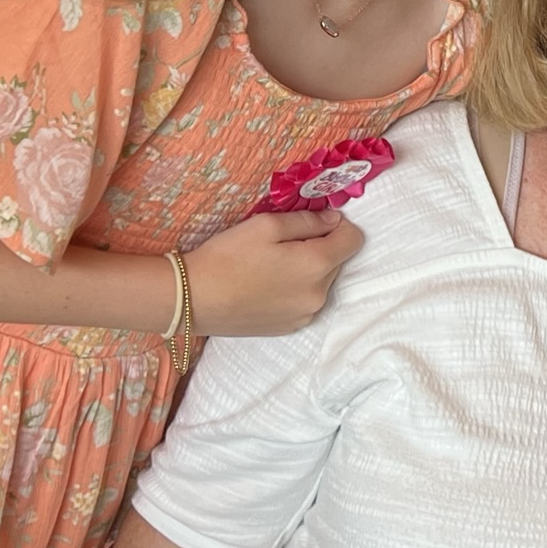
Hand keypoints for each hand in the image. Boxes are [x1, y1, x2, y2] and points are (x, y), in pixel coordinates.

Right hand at [182, 210, 364, 336]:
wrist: (192, 299)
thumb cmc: (227, 257)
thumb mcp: (266, 225)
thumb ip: (307, 221)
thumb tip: (334, 219)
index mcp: (317, 265)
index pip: (354, 239)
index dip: (339, 225)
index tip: (314, 223)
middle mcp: (319, 294)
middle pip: (338, 261)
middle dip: (320, 248)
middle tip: (283, 244)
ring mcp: (306, 315)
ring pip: (322, 282)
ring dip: (308, 270)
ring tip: (271, 266)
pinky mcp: (290, 328)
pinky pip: (306, 301)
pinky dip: (296, 290)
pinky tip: (267, 285)